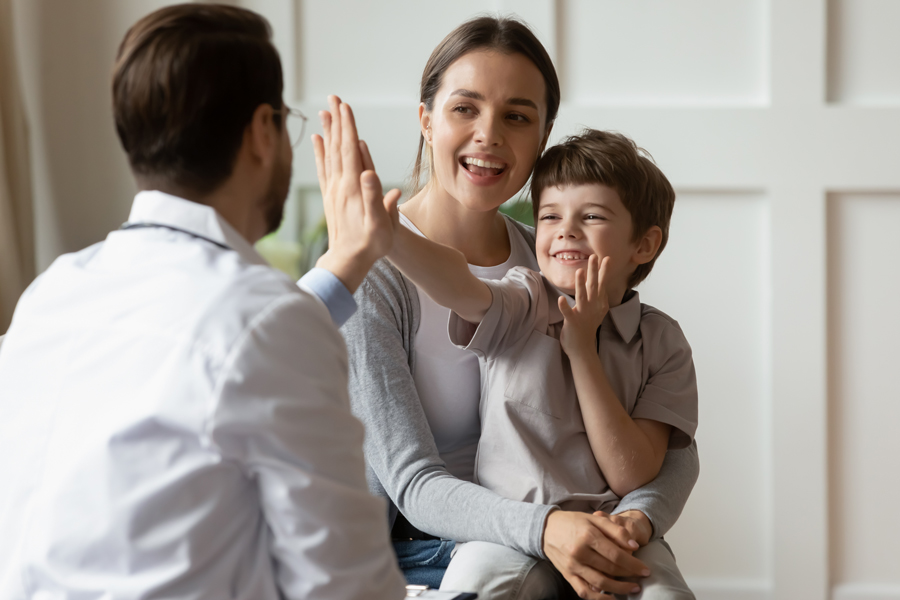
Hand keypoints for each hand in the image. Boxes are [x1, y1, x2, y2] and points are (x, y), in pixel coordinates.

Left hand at [312, 95, 400, 293]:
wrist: (347, 262)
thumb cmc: (370, 245)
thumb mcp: (381, 225)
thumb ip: (375, 199)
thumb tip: (370, 174)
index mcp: (354, 187)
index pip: (351, 150)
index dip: (348, 127)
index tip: (345, 106)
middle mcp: (341, 185)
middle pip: (338, 146)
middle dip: (337, 121)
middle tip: (334, 98)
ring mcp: (333, 190)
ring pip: (330, 154)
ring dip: (328, 131)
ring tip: (325, 112)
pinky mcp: (330, 197)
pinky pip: (323, 169)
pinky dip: (320, 152)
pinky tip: (318, 140)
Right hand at [542, 510, 648, 597]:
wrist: (546, 528)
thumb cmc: (573, 522)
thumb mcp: (594, 518)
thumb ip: (615, 530)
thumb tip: (634, 545)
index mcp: (588, 536)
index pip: (616, 555)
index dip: (634, 564)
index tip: (645, 569)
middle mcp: (579, 552)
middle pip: (611, 569)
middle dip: (630, 575)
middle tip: (642, 577)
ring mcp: (572, 566)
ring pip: (600, 583)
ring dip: (620, 588)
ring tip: (633, 588)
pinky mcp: (567, 575)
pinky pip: (584, 591)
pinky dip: (599, 598)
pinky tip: (611, 598)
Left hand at [558, 255, 609, 355]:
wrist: (583, 348)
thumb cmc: (587, 327)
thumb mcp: (596, 311)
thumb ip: (598, 298)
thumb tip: (600, 284)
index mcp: (598, 303)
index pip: (602, 284)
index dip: (603, 271)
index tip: (606, 258)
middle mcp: (593, 307)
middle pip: (593, 286)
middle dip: (594, 271)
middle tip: (594, 257)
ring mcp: (583, 314)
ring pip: (582, 296)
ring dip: (580, 284)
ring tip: (579, 271)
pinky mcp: (572, 322)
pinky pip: (568, 313)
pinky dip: (564, 307)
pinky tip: (560, 299)